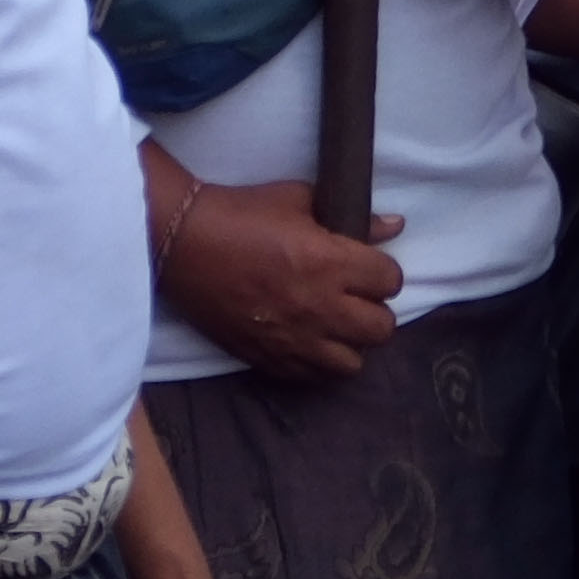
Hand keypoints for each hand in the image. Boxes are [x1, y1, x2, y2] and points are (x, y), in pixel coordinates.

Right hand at [154, 167, 403, 384]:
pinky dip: (318, 362)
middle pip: (381, 329)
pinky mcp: (266, 358)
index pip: (390, 282)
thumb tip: (394, 225)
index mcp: (331, 263)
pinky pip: (312, 377)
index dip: (383, 274)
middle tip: (357, 298)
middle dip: (375, 311)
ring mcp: (294, 339)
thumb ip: (354, 219)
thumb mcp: (300, 201)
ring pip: (352, 363)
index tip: (369, 269)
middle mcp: (320, 306)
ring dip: (350, 343)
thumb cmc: (242, 214)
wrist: (183, 243)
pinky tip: (308, 342)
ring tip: (335, 325)